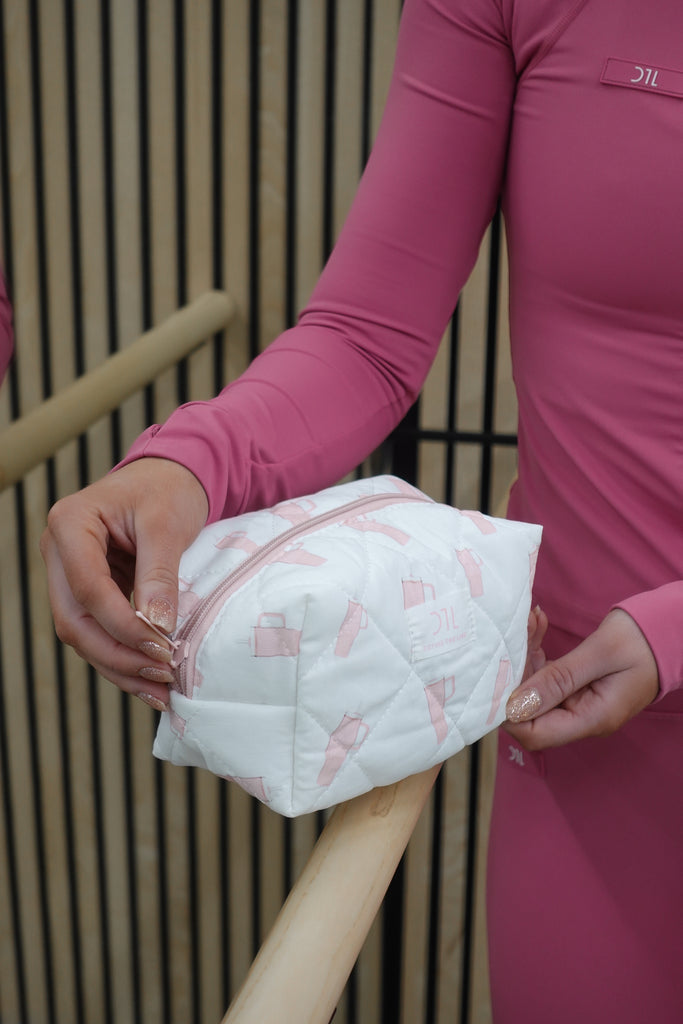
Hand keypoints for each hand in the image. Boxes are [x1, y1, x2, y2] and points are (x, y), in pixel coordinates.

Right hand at [40, 458, 208, 707]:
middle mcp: (59, 552)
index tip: (162, 647)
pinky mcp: (88, 592)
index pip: (88, 589)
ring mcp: (69, 574)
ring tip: (160, 690)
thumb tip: (157, 627)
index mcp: (70, 524)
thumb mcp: (167, 525)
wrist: (170, 478)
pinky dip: (123, 657)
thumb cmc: (168, 490)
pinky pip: (98, 632)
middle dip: (118, 655)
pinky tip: (150, 680)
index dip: (123, 625)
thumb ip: (159, 574)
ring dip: (120, 667)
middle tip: (161, 676)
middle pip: (74, 621)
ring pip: (82, 635)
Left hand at [504, 609, 658, 749]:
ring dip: (526, 657)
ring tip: (531, 621)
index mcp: (591, 718)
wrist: (669, 631)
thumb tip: (516, 704)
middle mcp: (582, 717)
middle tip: (519, 633)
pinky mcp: (577, 688)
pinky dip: (538, 654)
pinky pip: (547, 678)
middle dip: (516, 674)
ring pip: (535, 690)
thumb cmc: (642, 641)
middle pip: (529, 711)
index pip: (534, 733)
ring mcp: (579, 703)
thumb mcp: (600, 655)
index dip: (509, 711)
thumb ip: (559, 679)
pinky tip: (540, 625)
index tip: (502, 672)